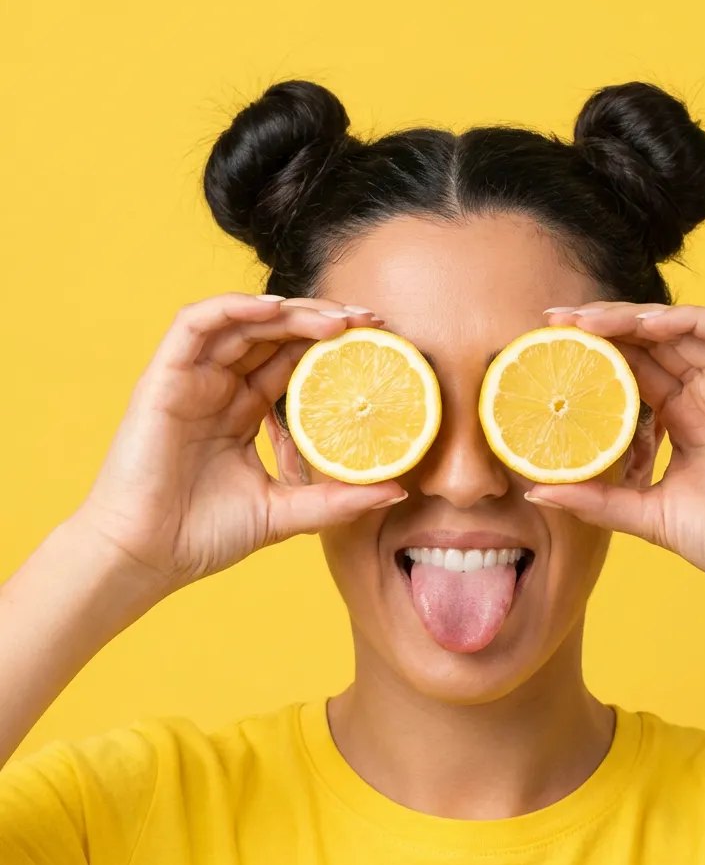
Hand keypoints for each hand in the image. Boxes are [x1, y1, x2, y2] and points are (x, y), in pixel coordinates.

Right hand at [77, 293, 404, 595]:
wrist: (147, 556)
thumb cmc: (203, 536)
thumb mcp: (286, 513)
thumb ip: (336, 499)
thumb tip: (398, 490)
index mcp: (241, 413)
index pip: (292, 363)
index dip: (333, 347)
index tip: (379, 342)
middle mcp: (217, 389)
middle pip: (274, 335)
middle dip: (322, 321)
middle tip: (369, 320)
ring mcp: (190, 380)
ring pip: (242, 322)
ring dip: (291, 312)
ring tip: (338, 320)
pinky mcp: (163, 378)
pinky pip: (195, 325)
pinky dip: (233, 308)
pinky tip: (275, 309)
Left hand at [529, 302, 704, 598]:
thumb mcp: (643, 514)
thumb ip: (595, 499)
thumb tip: (536, 490)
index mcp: (680, 419)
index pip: (631, 370)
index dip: (593, 352)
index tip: (546, 347)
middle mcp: (703, 396)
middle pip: (649, 342)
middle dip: (602, 325)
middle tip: (553, 320)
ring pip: (679, 329)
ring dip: (632, 317)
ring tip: (586, 319)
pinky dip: (684, 320)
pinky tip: (644, 323)